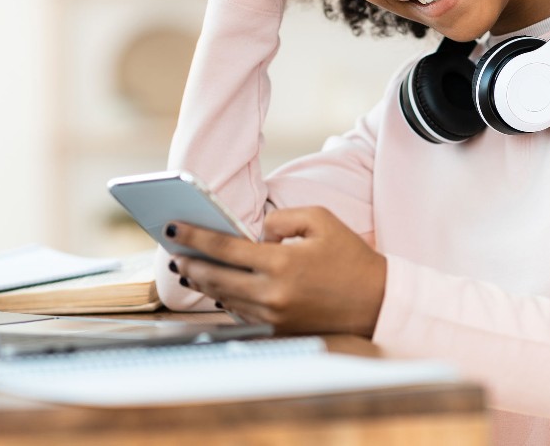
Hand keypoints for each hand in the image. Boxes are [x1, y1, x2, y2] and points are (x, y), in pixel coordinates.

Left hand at [169, 206, 385, 336]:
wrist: (376, 302)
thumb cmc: (350, 256)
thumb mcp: (321, 219)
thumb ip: (281, 220)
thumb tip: (254, 232)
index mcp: (282, 263)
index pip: (225, 248)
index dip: (195, 237)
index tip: (173, 228)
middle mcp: (273, 293)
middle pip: (216, 278)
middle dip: (191, 263)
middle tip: (173, 251)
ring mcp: (274, 316)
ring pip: (225, 299)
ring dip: (204, 284)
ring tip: (190, 269)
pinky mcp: (278, 330)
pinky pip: (242, 314)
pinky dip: (226, 300)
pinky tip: (218, 289)